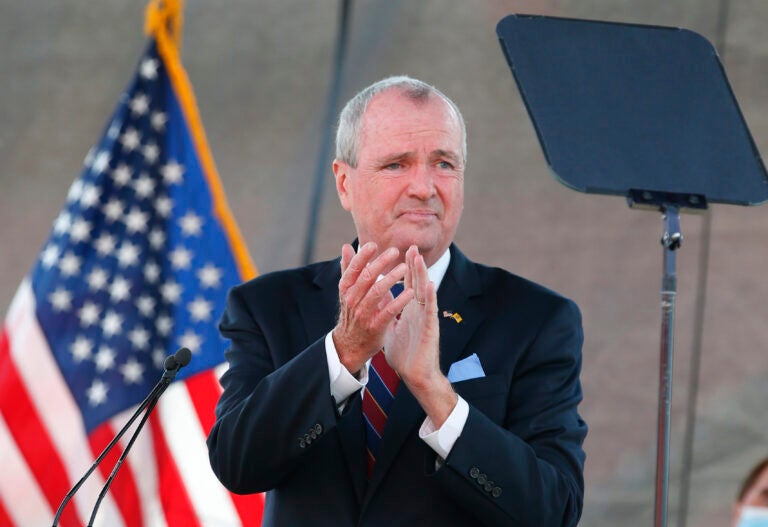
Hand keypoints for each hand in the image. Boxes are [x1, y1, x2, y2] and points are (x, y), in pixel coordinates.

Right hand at [332, 242, 413, 374]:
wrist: (350, 345)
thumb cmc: (353, 313)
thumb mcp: (347, 292)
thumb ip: (349, 269)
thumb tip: (346, 246)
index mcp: (346, 290)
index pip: (353, 269)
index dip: (362, 256)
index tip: (373, 245)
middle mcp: (352, 300)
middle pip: (366, 278)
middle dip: (380, 263)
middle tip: (394, 251)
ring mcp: (363, 314)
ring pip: (377, 292)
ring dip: (392, 278)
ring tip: (404, 268)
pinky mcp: (375, 326)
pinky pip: (389, 311)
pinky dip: (400, 300)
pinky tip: (411, 292)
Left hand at [384, 246, 455, 426]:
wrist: (415, 376)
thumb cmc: (406, 354)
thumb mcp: (391, 329)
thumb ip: (386, 314)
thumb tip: (378, 304)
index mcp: (410, 310)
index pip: (408, 285)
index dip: (405, 268)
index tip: (401, 251)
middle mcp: (419, 311)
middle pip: (417, 283)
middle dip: (414, 265)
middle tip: (411, 246)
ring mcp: (426, 318)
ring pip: (425, 292)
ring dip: (422, 275)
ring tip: (418, 258)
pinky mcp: (430, 329)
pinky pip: (430, 310)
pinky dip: (430, 297)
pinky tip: (429, 284)